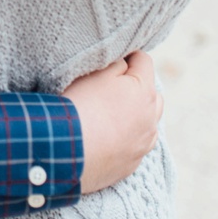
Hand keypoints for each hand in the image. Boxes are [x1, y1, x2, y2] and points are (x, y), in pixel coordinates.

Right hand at [64, 51, 163, 195]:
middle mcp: (151, 119)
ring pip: (147, 123)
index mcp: (145, 92)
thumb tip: (124, 62)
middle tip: (111, 86)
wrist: (65, 152)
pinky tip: (105, 137)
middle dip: (136, 87)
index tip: (111, 57)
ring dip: (135, 115)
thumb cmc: (79, 106)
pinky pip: (135, 145)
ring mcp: (143, 144)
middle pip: (152, 93)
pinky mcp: (131, 164)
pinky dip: (125, 138)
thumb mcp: (94, 73)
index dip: (127, 54)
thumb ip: (114, 62)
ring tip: (110, 114)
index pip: (144, 61)